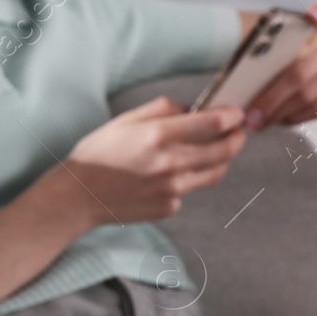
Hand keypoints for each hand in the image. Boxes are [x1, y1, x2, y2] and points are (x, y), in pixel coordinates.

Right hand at [57, 95, 246, 225]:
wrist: (78, 196)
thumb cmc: (97, 155)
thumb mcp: (123, 120)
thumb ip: (161, 109)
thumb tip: (191, 108)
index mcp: (158, 135)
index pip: (214, 123)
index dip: (232, 115)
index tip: (236, 112)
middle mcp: (170, 163)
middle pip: (225, 149)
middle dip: (238, 137)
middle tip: (238, 131)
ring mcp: (172, 189)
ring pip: (216, 172)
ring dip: (222, 159)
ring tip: (215, 150)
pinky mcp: (170, 207)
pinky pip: (191, 189)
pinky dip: (189, 178)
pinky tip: (169, 174)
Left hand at [245, 2, 316, 129]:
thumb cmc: (298, 54)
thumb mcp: (289, 42)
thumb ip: (275, 42)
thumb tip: (245, 66)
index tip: (313, 15)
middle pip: (300, 77)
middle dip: (271, 100)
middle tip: (250, 115)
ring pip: (309, 99)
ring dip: (280, 114)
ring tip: (258, 122)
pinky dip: (294, 117)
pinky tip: (278, 119)